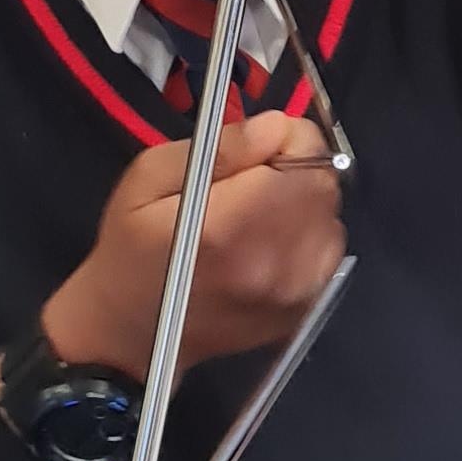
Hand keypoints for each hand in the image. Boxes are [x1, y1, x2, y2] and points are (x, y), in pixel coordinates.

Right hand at [36, 110, 344, 381]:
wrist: (133, 332)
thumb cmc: (131, 250)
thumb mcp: (149, 177)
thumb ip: (218, 148)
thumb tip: (275, 128)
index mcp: (230, 226)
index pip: (305, 157)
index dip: (287, 137)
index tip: (257, 146)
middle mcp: (273, 262)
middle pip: (323, 186)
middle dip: (297, 168)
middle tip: (254, 177)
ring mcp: (293, 293)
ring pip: (330, 218)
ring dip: (303, 205)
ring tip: (259, 213)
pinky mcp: (301, 310)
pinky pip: (326, 253)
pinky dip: (306, 237)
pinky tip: (269, 244)